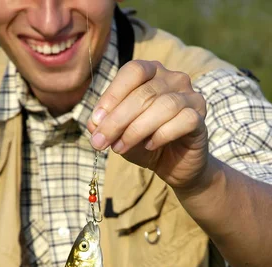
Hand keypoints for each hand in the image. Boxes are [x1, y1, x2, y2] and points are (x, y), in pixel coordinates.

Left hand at [88, 60, 208, 191]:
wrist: (175, 167)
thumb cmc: (146, 144)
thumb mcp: (120, 135)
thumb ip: (106, 126)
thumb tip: (93, 123)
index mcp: (153, 73)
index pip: (133, 71)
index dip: (112, 95)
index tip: (95, 122)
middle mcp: (174, 79)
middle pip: (144, 93)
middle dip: (117, 120)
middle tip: (99, 143)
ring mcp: (191, 97)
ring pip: (163, 106)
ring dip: (136, 130)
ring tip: (120, 148)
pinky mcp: (201, 119)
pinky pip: (183, 120)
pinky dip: (162, 134)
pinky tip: (150, 146)